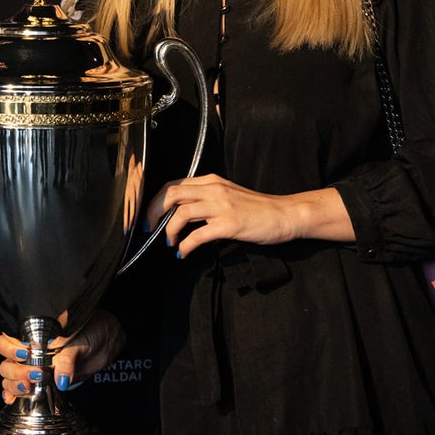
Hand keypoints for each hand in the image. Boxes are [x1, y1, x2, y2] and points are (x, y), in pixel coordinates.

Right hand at [0, 311, 124, 404]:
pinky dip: (13, 396)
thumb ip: (67, 358)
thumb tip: (61, 379)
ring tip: (29, 388)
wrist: (104, 342)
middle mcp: (27, 351)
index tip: (25, 354)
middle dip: (16, 372)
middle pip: (5, 364)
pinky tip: (13, 400)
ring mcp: (31, 367)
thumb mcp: (78, 341)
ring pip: (8, 378)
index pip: (5, 341)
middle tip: (36, 374)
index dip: (9, 349)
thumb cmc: (90, 331)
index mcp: (31, 335)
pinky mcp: (39, 383)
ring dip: (15, 385)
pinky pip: (18, 390)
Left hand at [145, 175, 353, 255]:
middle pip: (171, 195)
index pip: (173, 185)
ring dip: (169, 231)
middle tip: (150, 229)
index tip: (150, 217)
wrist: (285, 214)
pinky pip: (198, 235)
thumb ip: (205, 198)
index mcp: (211, 181)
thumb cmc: (256, 208)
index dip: (155, 201)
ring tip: (169, 243)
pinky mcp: (230, 224)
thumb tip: (179, 212)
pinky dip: (185, 245)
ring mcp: (222, 206)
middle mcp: (214, 189)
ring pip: (181, 214)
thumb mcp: (227, 194)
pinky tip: (183, 252)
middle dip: (154, 212)